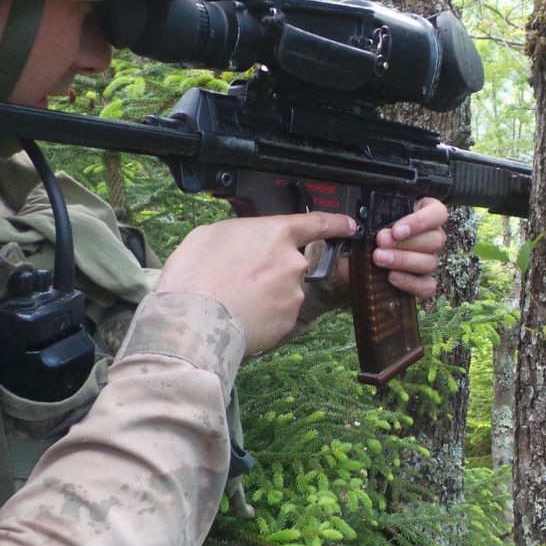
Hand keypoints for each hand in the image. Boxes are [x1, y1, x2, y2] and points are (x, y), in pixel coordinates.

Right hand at [156, 212, 356, 357]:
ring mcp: (293, 295)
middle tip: (238, 279)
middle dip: (270, 271)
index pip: (317, 223)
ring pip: (283, 292)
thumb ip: (241, 234)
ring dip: (264, 295)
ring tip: (233, 301)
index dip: (336, 223)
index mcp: (276, 234)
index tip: (349, 225)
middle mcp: (293, 263)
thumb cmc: (197, 273)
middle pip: (289, 264)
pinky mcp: (287, 322)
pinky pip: (277, 316)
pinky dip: (262, 317)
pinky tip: (240, 317)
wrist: (195, 320)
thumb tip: (244, 242)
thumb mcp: (212, 234)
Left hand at [370, 197, 448, 298]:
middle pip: (436, 240)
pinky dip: (410, 283)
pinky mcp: (423, 282)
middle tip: (380, 242)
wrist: (352, 255)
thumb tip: (368, 220)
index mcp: (423, 212)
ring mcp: (429, 260)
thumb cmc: (364, 229)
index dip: (420, 222)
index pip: (438, 213)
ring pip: (431, 262)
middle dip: (406, 243)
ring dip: (404, 261)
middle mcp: (431, 236)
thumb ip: (373, 213)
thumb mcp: (367, 216)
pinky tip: (391, 277)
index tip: (397, 230)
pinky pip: (427, 286)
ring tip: (379, 258)